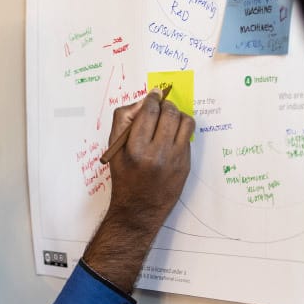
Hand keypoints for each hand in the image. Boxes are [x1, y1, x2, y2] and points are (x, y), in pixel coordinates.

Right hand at [82, 90, 194, 291]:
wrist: (139, 209)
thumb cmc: (124, 176)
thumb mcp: (114, 149)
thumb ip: (123, 120)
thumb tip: (143, 102)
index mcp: (135, 148)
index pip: (149, 112)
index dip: (153, 98)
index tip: (154, 94)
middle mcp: (157, 153)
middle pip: (169, 113)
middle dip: (166, 104)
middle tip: (161, 105)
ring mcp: (175, 159)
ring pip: (185, 122)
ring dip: (178, 114)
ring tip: (170, 118)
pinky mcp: (186, 165)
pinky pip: (188, 137)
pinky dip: (182, 130)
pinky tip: (173, 134)